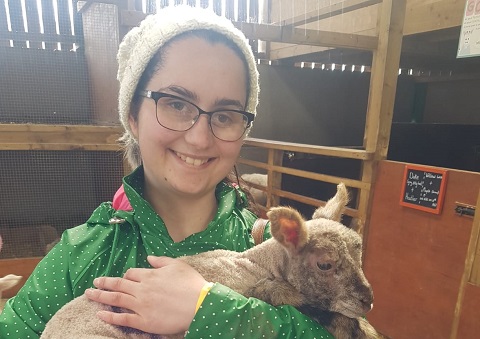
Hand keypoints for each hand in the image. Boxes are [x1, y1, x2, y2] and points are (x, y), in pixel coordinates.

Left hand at [84, 256, 207, 334]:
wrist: (200, 304)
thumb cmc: (191, 284)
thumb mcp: (177, 265)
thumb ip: (161, 261)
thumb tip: (148, 258)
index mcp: (150, 275)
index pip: (131, 273)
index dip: (126, 275)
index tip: (124, 277)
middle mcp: (142, 289)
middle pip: (118, 285)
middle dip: (104, 283)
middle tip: (94, 283)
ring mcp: (141, 305)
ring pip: (116, 299)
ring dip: (101, 296)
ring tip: (89, 295)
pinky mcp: (144, 321)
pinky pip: (123, 318)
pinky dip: (110, 316)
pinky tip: (100, 314)